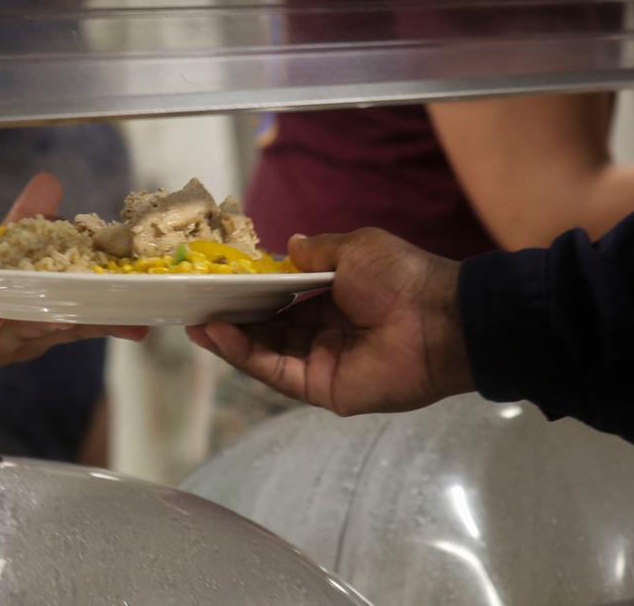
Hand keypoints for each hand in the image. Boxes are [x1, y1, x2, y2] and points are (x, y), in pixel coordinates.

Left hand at [0, 172, 148, 401]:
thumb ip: (23, 225)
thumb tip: (50, 181)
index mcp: (41, 315)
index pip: (85, 308)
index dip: (116, 304)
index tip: (148, 296)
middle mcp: (25, 335)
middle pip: (66, 326)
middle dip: (95, 319)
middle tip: (126, 313)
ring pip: (22, 331)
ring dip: (41, 321)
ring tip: (60, 312)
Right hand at [186, 228, 474, 415]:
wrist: (439, 319)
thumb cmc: (400, 277)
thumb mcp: (354, 249)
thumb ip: (317, 251)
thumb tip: (286, 245)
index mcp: (330, 300)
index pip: (280, 303)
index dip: (249, 297)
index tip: (217, 286)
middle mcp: (321, 334)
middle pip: (266, 331)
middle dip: (231, 320)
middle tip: (194, 307)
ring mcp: (320, 363)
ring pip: (264, 353)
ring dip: (230, 339)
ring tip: (197, 323)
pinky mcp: (321, 389)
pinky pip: (276, 372)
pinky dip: (245, 355)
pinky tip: (220, 335)